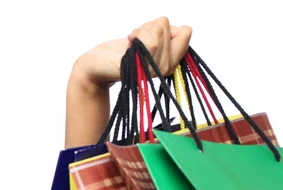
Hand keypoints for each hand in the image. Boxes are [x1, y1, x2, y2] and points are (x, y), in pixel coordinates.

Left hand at [65, 17, 191, 147]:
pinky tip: (128, 45)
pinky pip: (150, 42)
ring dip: (141, 31)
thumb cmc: (122, 50)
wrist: (97, 65)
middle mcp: (166, 69)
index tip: (149, 37)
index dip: (165, 28)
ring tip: (131, 45)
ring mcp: (154, 70)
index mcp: (171, 61)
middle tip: (135, 42)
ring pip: (158, 29)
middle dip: (149, 27)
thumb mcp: (151, 38)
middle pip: (168, 26)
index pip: (186, 31)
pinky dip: (137, 35)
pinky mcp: (141, 69)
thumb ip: (169, 34)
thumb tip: (185, 30)